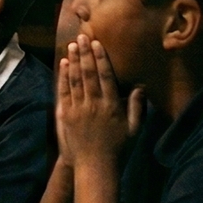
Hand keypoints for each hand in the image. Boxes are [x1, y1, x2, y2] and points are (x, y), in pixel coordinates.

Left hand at [56, 34, 143, 170]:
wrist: (94, 166)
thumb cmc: (118, 149)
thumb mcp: (133, 130)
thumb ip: (137, 108)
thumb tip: (139, 87)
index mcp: (112, 106)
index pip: (106, 77)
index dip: (102, 59)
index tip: (98, 44)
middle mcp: (94, 104)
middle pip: (89, 74)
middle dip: (85, 54)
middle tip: (82, 36)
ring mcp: (78, 109)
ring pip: (75, 80)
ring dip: (74, 61)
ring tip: (72, 45)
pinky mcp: (65, 115)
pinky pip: (64, 92)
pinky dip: (63, 77)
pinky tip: (64, 65)